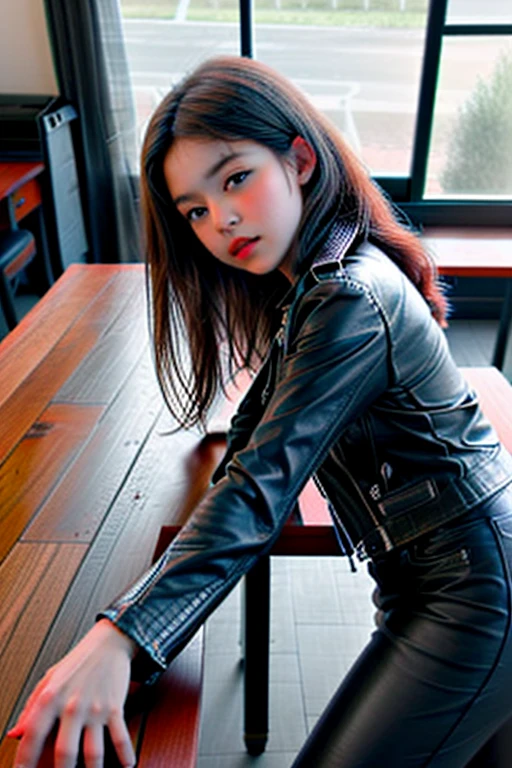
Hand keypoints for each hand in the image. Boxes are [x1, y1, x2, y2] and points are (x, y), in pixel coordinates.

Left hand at [7, 619, 136, 767]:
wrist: (108, 642)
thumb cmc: (77, 662)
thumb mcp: (48, 681)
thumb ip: (30, 709)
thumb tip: (14, 734)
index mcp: (51, 698)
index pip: (33, 736)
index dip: (24, 760)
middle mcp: (73, 705)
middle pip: (65, 753)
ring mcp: (95, 708)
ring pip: (94, 752)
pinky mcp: (114, 707)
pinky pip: (120, 737)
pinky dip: (125, 755)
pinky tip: (127, 765)